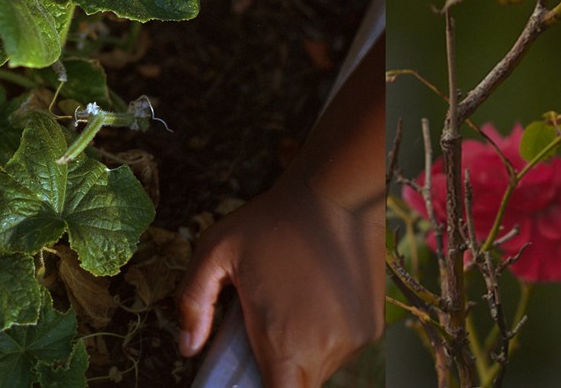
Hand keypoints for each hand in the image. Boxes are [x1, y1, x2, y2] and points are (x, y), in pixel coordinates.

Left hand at [177, 171, 383, 387]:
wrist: (337, 193)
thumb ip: (193, 302)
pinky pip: (342, 346)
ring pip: (320, 366)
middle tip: (263, 330)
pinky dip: (326, 334)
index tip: (250, 373)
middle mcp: (326, 350)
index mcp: (285, 344)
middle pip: (297, 385)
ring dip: (303, 350)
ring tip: (290, 304)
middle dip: (278, 369)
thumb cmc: (271, 221)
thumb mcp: (215, 251)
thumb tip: (187, 347)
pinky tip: (315, 296)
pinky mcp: (373, 326)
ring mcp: (355, 340)